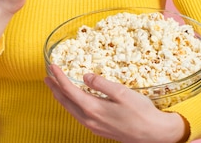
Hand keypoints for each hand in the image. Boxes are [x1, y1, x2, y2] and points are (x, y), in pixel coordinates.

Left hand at [44, 65, 187, 142]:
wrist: (153, 134)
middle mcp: (89, 119)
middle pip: (65, 101)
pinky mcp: (99, 129)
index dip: (59, 77)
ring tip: (55, 87)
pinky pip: (78, 115)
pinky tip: (74, 100)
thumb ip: (101, 83)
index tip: (52, 66)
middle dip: (55, 88)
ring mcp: (93, 126)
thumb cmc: (141, 112)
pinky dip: (71, 104)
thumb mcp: (122, 93)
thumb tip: (85, 75)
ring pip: (70, 110)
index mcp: (93, 108)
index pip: (69, 90)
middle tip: (47, 76)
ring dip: (61, 97)